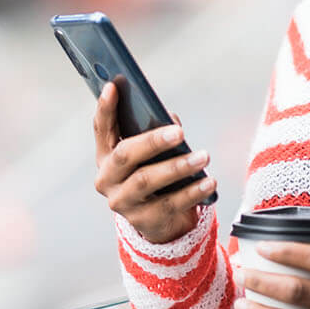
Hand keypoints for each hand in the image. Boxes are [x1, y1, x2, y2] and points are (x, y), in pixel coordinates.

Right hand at [92, 81, 214, 243]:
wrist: (161, 221)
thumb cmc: (155, 177)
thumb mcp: (151, 155)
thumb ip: (155, 134)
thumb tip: (171, 122)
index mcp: (106, 156)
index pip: (101, 129)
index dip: (105, 108)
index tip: (113, 86)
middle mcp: (108, 179)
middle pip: (125, 156)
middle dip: (153, 142)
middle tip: (180, 133)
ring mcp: (123, 202)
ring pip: (147, 180)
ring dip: (178, 167)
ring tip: (203, 157)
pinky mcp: (143, 221)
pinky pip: (169, 204)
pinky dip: (192, 191)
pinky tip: (208, 181)